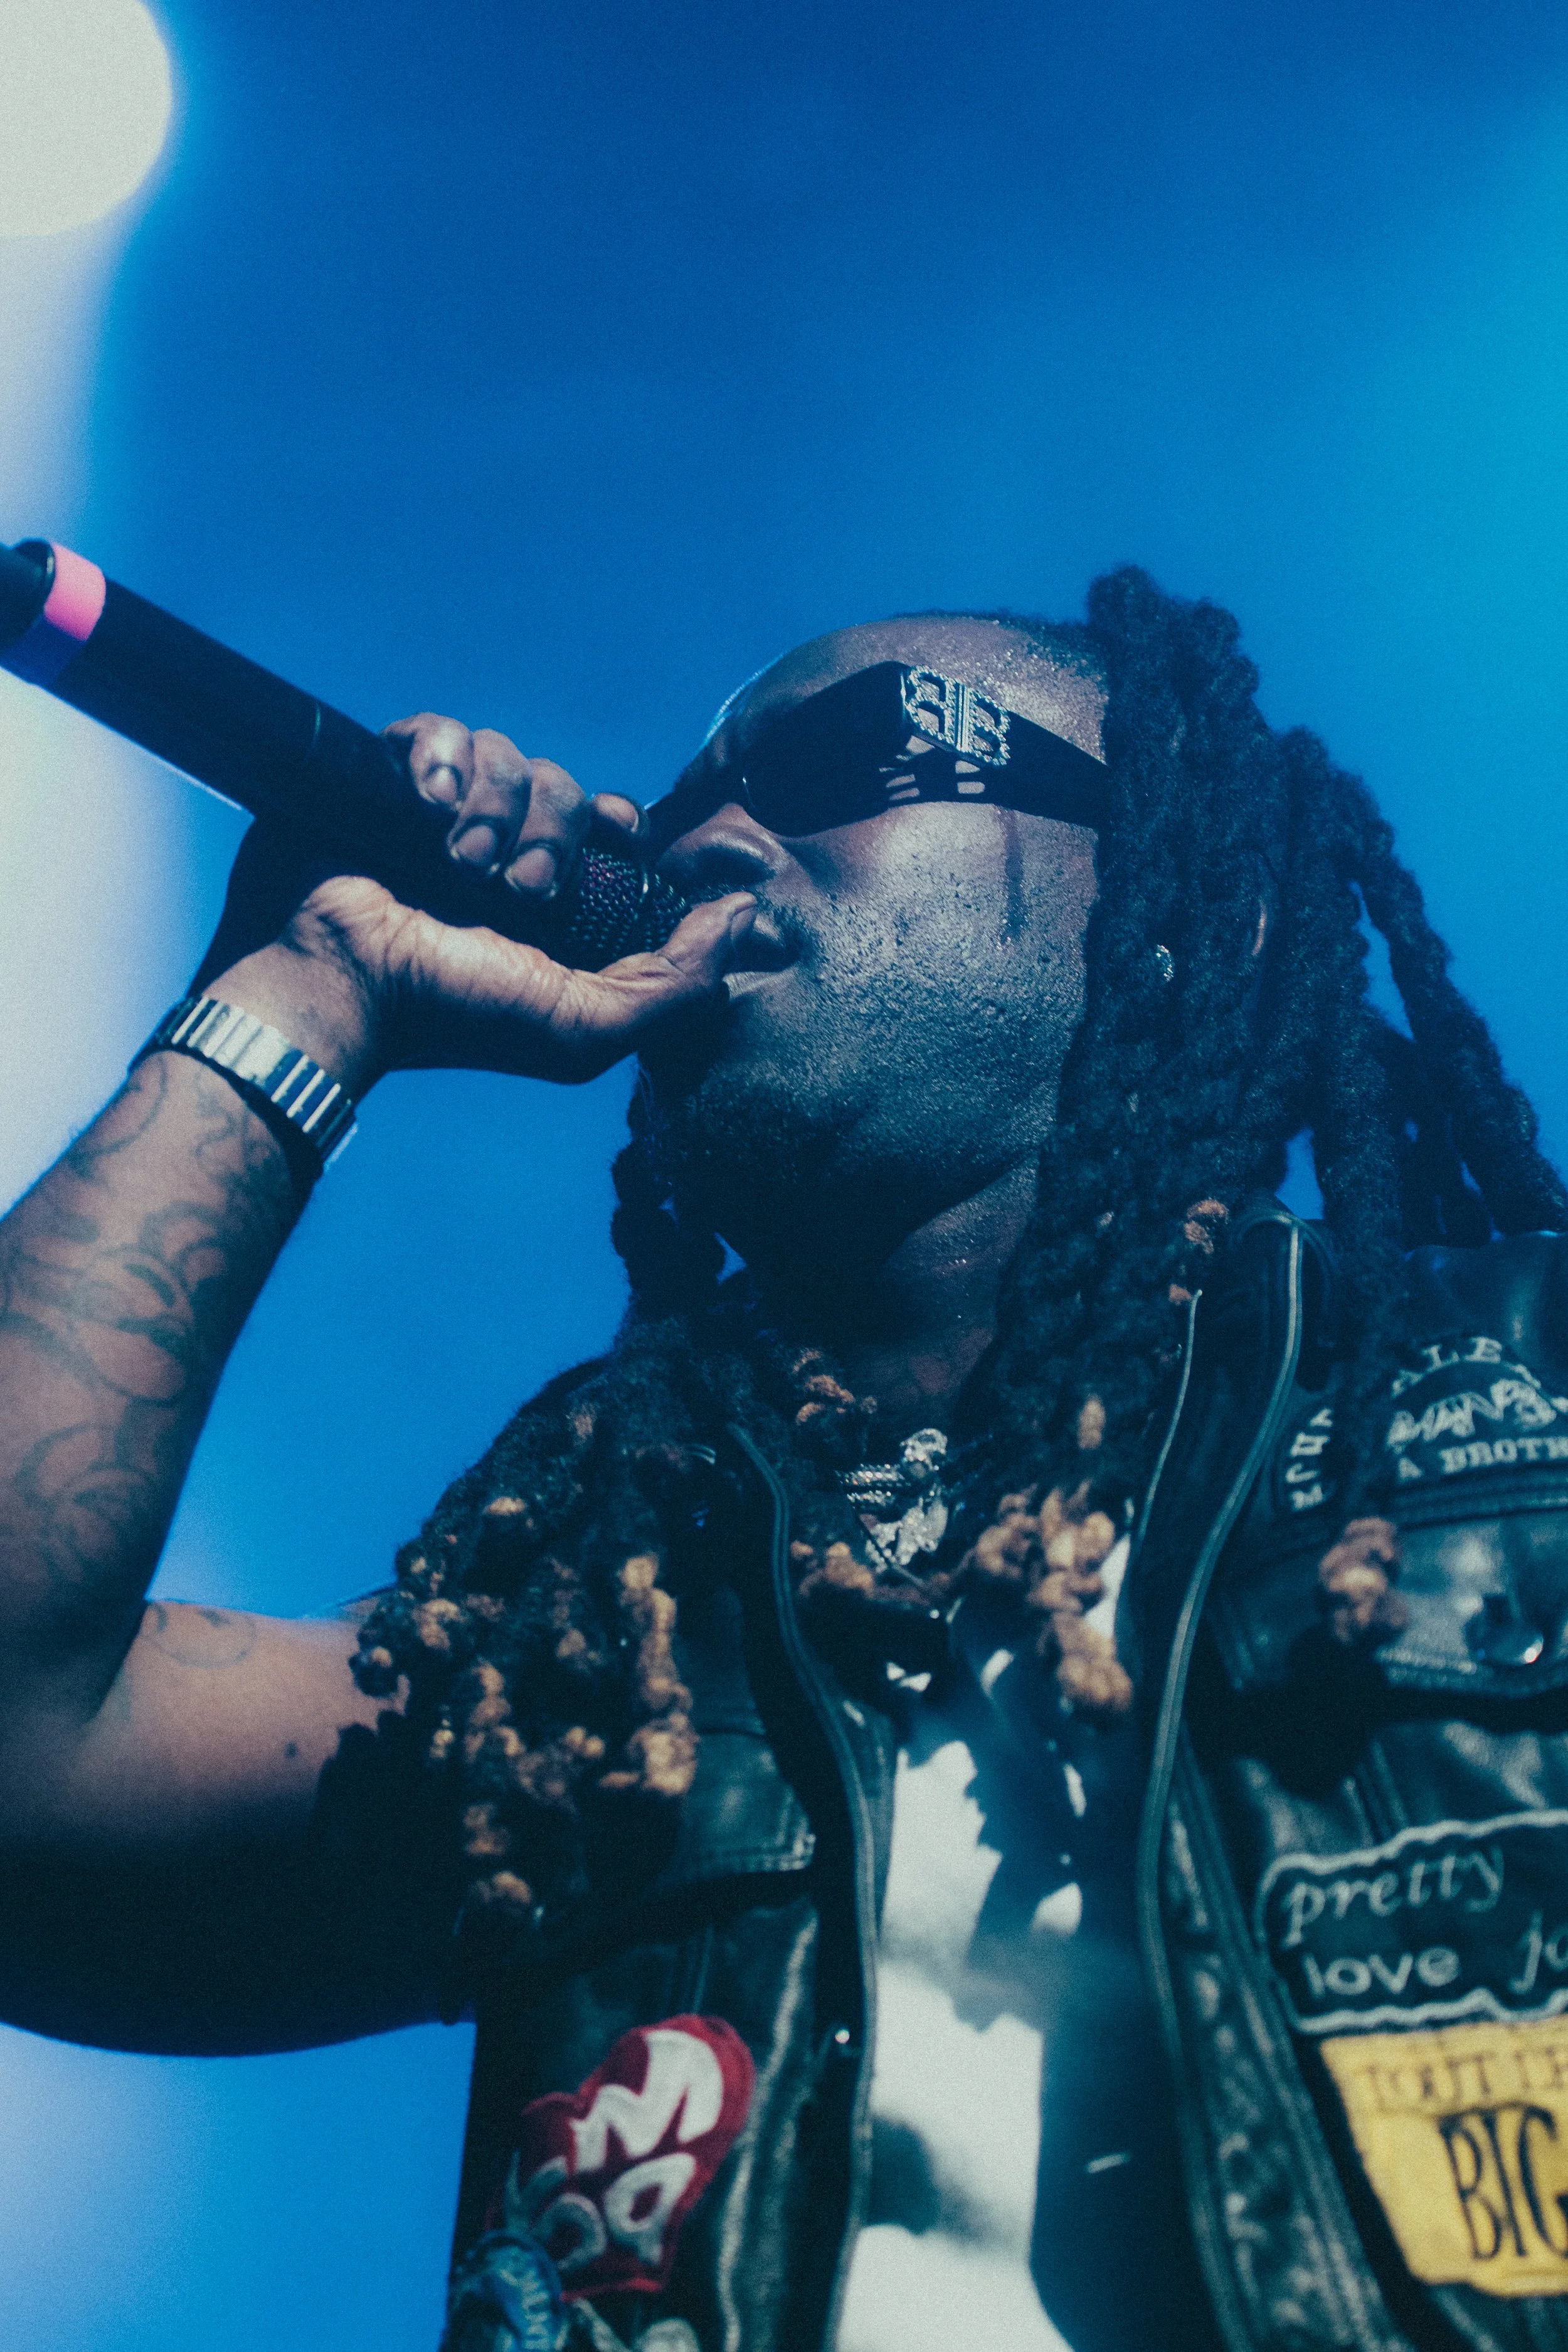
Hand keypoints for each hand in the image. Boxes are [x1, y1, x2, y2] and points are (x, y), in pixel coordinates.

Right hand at [193, 714, 754, 1093]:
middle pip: (561, 783)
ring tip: (458, 862)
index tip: (621, 836)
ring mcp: (438, 813)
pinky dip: (439, 757)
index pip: (606, 822)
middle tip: (519, 887)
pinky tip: (423, 804)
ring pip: (505, 755)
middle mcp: (496, 848)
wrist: (339, 987)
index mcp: (546, 896)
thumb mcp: (586, 1028)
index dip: (620, 819)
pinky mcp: (382, 779)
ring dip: (493, 808)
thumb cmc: (453, 1017)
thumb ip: (677, 984)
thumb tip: (744, 918)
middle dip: (552, 829)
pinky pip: (434, 728)